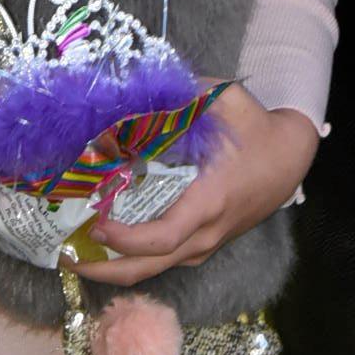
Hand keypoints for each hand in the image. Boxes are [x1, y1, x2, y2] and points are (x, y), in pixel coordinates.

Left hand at [79, 91, 320, 286]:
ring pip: (156, 269)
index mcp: (209, 202)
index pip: (163, 238)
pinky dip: (134, 259)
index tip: (96, 225)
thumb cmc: (256, 129)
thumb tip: (140, 85)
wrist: (291, 158)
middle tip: (63, 256)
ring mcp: (206, 243)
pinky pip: (165, 260)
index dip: (126, 240)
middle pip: (149, 268)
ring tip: (74, 254)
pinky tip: (106, 245)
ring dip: (114, 267)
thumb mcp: (227, 101)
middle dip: (104, 270)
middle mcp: (206, 232)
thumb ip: (186, 91)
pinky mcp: (205, 244)